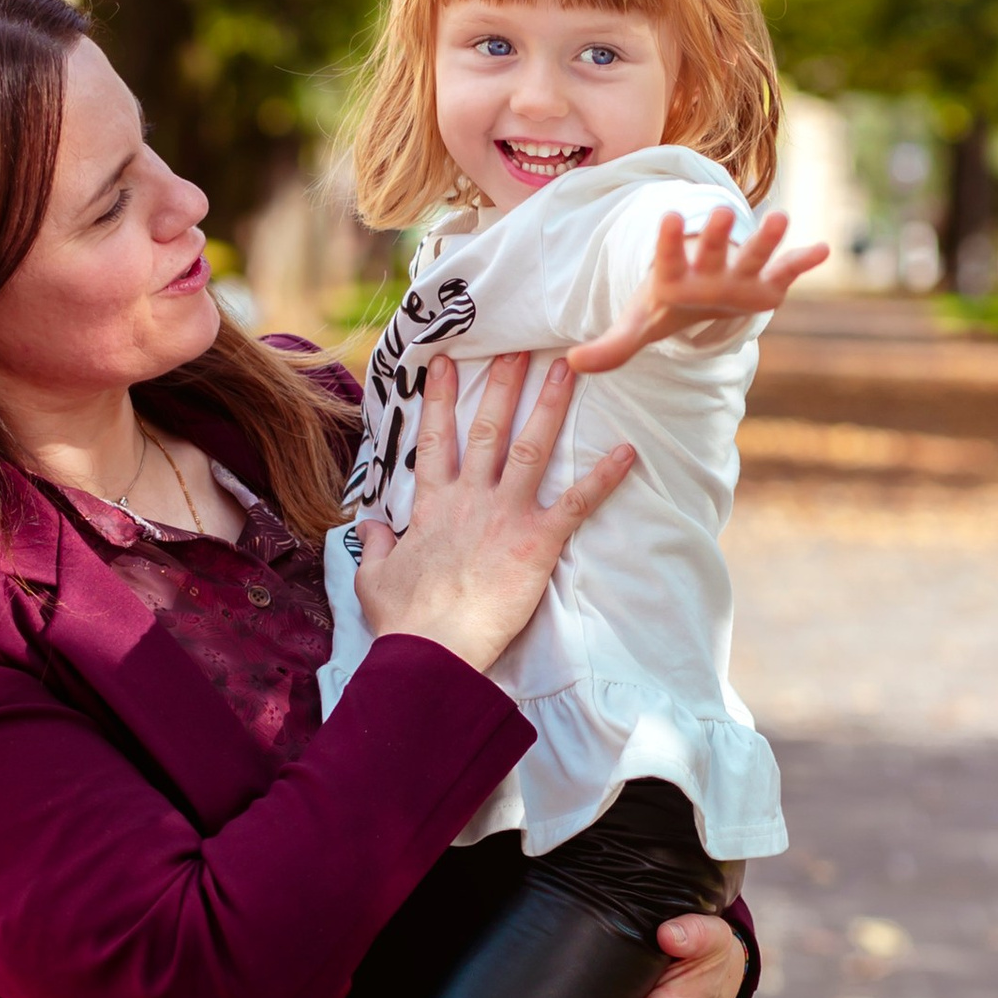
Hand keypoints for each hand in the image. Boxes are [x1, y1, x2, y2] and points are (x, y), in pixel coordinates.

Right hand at [354, 352, 634, 673]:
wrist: (431, 650)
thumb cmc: (405, 619)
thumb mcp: (374, 577)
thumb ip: (375, 545)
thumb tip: (370, 527)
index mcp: (433, 505)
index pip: (435, 439)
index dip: (440, 398)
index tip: (445, 362)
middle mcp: (470, 498)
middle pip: (488, 428)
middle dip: (504, 384)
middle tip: (520, 346)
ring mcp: (505, 515)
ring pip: (530, 448)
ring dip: (551, 406)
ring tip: (568, 368)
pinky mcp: (537, 542)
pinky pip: (576, 504)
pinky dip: (603, 478)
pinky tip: (628, 452)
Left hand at [563, 205, 830, 375]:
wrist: (701, 296)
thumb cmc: (668, 306)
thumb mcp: (639, 327)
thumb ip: (611, 346)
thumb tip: (572, 363)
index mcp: (675, 277)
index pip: (667, 256)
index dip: (665, 239)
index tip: (664, 216)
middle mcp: (708, 269)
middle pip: (710, 250)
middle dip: (714, 234)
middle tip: (719, 212)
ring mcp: (740, 274)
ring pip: (752, 254)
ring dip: (765, 238)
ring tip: (780, 217)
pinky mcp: (767, 285)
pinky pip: (786, 272)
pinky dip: (804, 260)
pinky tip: (823, 249)